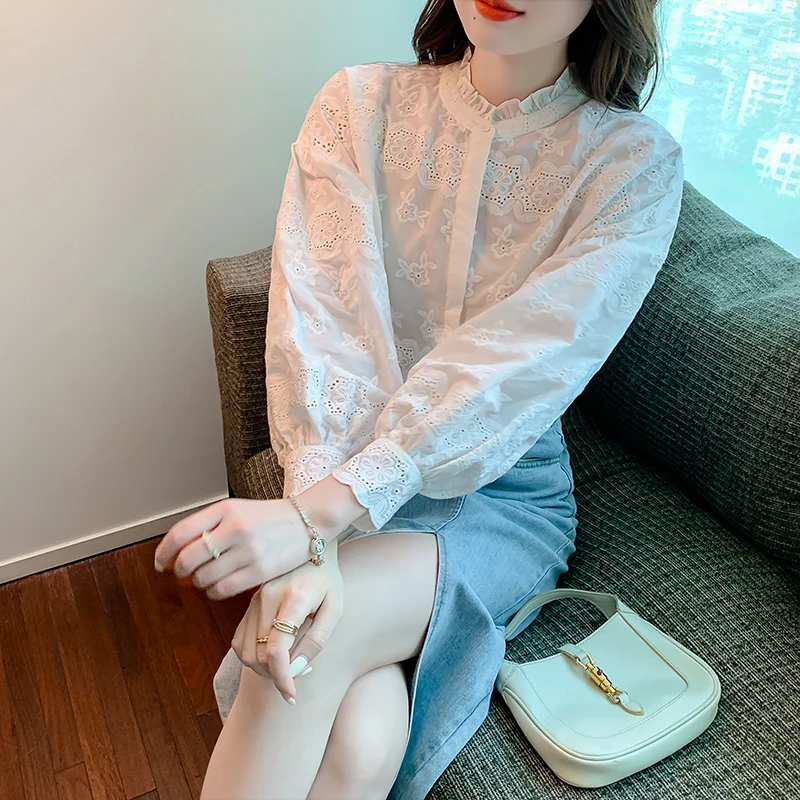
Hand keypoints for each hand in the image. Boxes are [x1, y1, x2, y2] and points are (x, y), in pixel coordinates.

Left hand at [153, 497, 316, 599]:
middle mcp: (235, 528)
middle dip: (180, 571)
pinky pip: (223, 589)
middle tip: (184, 574)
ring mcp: (248, 550)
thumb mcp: (238, 510)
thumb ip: (209, 525)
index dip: (163, 552)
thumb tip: (177, 551)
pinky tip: (219, 587)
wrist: (309, 521)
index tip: (160, 563)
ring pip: (203, 578)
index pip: (180, 533)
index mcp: (226, 509)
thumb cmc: (270, 518)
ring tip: (206, 578)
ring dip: (198, 583)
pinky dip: (214, 592)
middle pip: (188, 559)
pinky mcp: (260, 571)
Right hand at [232, 555, 343, 703]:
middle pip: (258, 655)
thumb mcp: (335, 608)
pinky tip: (272, 653)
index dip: (282, 678)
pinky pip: (239, 641)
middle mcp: (267, 597)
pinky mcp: (248, 603)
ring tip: (287, 664)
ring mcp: (254, 599)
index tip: (291, 695)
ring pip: (245, 651)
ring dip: (263, 667)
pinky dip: (252, 655)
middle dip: (275, 675)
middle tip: (298, 674)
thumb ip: (317, 639)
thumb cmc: (328, 580)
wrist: (310, 546)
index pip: (277, 648)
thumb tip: (295, 669)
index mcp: (293, 598)